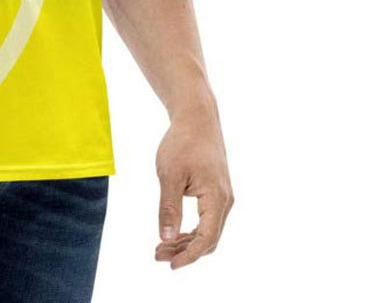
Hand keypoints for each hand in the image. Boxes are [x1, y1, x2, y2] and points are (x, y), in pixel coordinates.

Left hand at [154, 102, 233, 268]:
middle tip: (157, 255)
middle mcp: (225, 201)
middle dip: (184, 251)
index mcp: (216, 198)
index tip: (170, 265)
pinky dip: (191, 230)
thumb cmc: (182, 143)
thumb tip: (166, 239)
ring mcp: (223, 197)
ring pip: (208, 231)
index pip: (206, 238)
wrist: (197, 118)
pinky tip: (173, 234)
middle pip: (208, 239)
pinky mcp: (216, 193)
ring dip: (186, 242)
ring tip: (160, 248)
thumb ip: (169, 208)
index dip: (189, 256)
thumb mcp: (169, 175)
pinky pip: (207, 220)